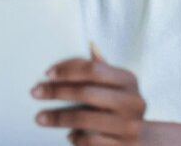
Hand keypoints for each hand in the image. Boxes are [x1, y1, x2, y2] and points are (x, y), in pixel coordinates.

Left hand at [31, 43, 145, 144]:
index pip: (93, 69)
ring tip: (40, 117)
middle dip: (57, 92)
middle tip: (35, 92)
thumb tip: (91, 44)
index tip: (47, 74)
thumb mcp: (118, 86)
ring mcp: (129, 126)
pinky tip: (69, 135)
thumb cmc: (122, 107)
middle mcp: (132, 102)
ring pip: (85, 119)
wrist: (145, 141)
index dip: (68, 70)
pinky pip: (91, 141)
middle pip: (86, 93)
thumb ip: (103, 68)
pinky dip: (76, 138)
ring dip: (58, 118)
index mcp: (128, 80)